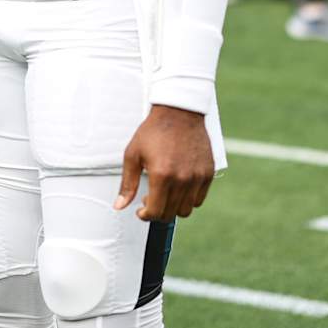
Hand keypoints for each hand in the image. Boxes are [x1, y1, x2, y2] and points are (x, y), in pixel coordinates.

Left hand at [114, 105, 214, 221]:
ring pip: (186, 210)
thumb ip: (128, 183)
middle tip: (150, 200)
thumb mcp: (133, 154)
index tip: (142, 211)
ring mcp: (196, 177)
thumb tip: (120, 205)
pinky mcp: (207, 173)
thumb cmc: (154, 131)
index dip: (146, 215)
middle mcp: (181, 179)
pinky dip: (188, 199)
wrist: (179, 112)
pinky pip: (199, 199)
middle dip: (157, 212)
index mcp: (161, 175)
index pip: (155, 212)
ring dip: (173, 207)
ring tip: (165, 194)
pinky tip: (178, 188)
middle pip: (170, 214)